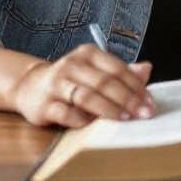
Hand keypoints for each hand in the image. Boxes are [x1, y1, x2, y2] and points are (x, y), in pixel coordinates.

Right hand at [8, 44, 153, 127]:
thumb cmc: (71, 80)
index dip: (136, 86)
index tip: (149, 103)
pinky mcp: (44, 105)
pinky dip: (83, 121)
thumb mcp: (95, 70)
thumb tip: (146, 69)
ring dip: (109, 109)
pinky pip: (67, 114)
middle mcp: (71, 65)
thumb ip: (120, 72)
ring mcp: (55, 84)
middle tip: (143, 114)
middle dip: (127, 99)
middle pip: (104, 82)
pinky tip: (94, 127)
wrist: (30, 86)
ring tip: (125, 119)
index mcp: (87, 54)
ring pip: (86, 96)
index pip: (117, 69)